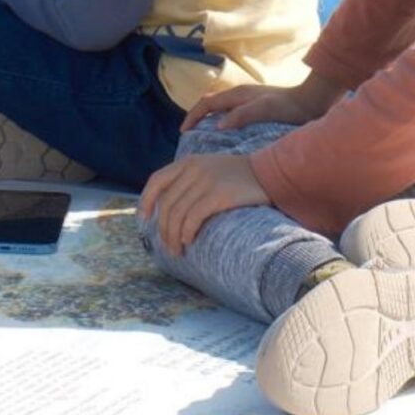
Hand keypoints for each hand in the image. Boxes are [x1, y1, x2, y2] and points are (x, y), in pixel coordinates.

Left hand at [138, 154, 269, 252]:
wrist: (270, 173)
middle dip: (162, 228)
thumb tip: (171, 208)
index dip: (146, 201)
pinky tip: (188, 241)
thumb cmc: (240, 177)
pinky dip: (186, 232)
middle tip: (167, 247)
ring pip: (177, 213)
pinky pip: (193, 217)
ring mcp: (205, 181)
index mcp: (187, 162)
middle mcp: (193, 169)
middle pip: (166, 203)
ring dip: (173, 236)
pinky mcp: (219, 195)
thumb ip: (190, 180)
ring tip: (177, 251)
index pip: (156, 181)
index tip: (143, 220)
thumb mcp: (210, 168)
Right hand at [181, 75, 340, 132]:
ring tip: (202, 135)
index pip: (206, 103)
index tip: (183, 132)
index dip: (192, 116)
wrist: (311, 101)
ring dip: (207, 118)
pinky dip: (220, 121)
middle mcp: (239, 95)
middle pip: (209, 102)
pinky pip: (229, 113)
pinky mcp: (255, 108)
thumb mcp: (264, 110)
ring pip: (219, 107)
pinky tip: (225, 135)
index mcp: (237, 94)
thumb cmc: (288, 106)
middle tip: (188, 133)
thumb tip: (217, 126)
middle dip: (196, 115)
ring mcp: (247, 101)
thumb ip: (241, 115)